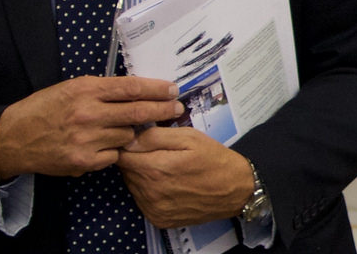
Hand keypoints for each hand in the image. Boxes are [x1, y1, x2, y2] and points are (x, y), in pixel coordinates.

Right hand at [0, 75, 181, 179]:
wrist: (15, 136)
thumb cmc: (43, 109)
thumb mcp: (69, 88)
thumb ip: (99, 91)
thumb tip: (132, 93)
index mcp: (85, 89)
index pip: (129, 88)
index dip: (154, 88)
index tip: (171, 88)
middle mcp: (88, 113)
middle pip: (136, 112)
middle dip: (161, 109)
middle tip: (177, 107)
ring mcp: (88, 139)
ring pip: (127, 136)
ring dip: (130, 132)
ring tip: (121, 128)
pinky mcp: (85, 161)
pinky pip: (114, 156)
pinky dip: (113, 151)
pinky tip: (102, 145)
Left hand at [116, 126, 253, 228]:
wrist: (236, 189)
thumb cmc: (212, 158)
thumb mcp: (186, 137)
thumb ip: (154, 136)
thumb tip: (128, 140)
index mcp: (155, 169)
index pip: (120, 154)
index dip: (126, 143)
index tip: (138, 138)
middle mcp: (150, 193)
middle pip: (125, 170)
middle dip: (134, 158)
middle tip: (154, 151)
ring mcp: (154, 209)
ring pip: (131, 185)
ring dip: (139, 174)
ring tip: (161, 166)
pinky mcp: (159, 219)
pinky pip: (141, 200)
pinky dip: (147, 191)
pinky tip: (164, 183)